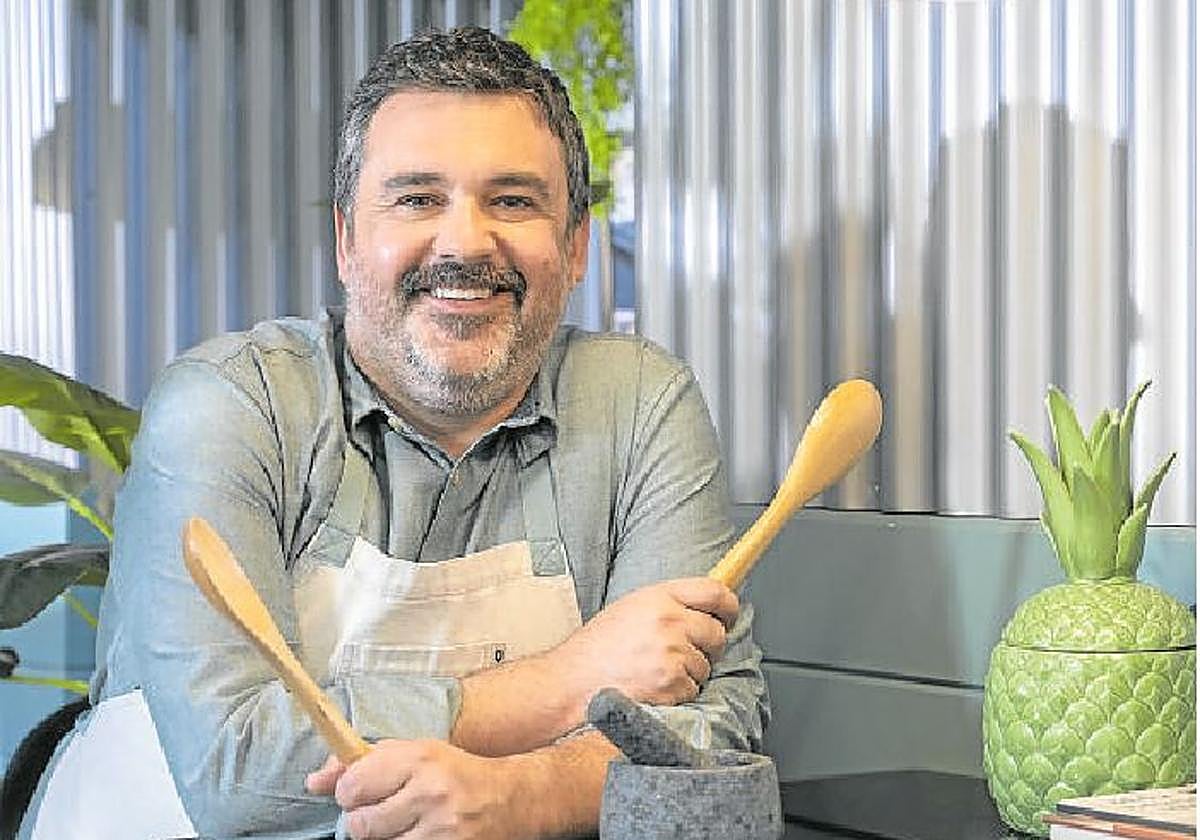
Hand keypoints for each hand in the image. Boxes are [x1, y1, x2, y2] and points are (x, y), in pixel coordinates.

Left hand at [306, 740, 528, 839]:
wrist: (510, 799)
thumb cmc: (454, 773)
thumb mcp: (413, 754)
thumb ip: (362, 763)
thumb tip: (314, 782)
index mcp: (418, 758)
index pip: (352, 786)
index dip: (349, 793)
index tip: (360, 792)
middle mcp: (430, 792)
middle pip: (360, 825)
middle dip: (364, 821)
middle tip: (383, 812)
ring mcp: (440, 830)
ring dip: (385, 839)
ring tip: (403, 825)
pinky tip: (418, 836)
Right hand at [554, 577, 738, 709]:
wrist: (572, 682)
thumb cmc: (597, 648)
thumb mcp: (631, 608)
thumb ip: (668, 604)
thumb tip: (704, 610)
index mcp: (659, 597)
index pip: (715, 592)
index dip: (728, 605)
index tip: (729, 614)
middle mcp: (669, 621)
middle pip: (717, 633)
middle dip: (707, 646)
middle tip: (681, 652)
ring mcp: (672, 653)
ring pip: (705, 665)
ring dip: (688, 672)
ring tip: (654, 670)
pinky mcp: (672, 683)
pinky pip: (693, 689)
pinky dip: (678, 692)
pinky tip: (652, 686)